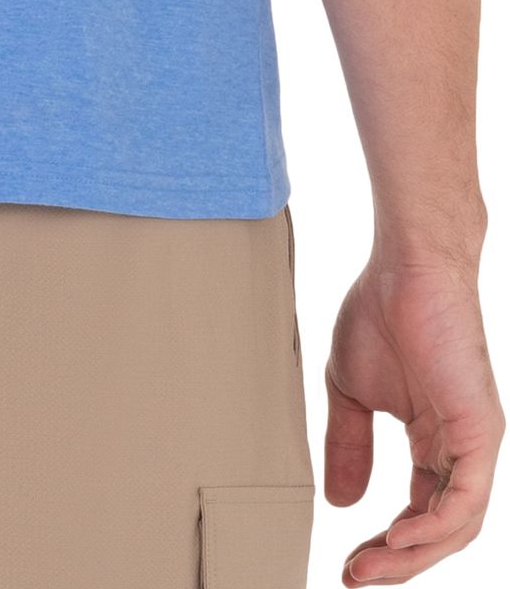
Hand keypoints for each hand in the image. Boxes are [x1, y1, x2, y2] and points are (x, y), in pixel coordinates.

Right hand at [326, 257, 502, 580]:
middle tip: (355, 577)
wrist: (405, 265)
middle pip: (440, 530)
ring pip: (456, 524)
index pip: (420, 513)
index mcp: (436, 442)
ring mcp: (476, 441)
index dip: (386, 546)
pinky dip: (434, 526)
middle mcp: (463, 449)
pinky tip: (400, 536)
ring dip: (412, 554)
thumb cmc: (381, 311)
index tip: (348, 564)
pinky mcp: (481, 430)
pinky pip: (465, 498)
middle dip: (397, 562)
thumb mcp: (352, 392)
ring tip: (370, 566)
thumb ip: (350, 445)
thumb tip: (341, 501)